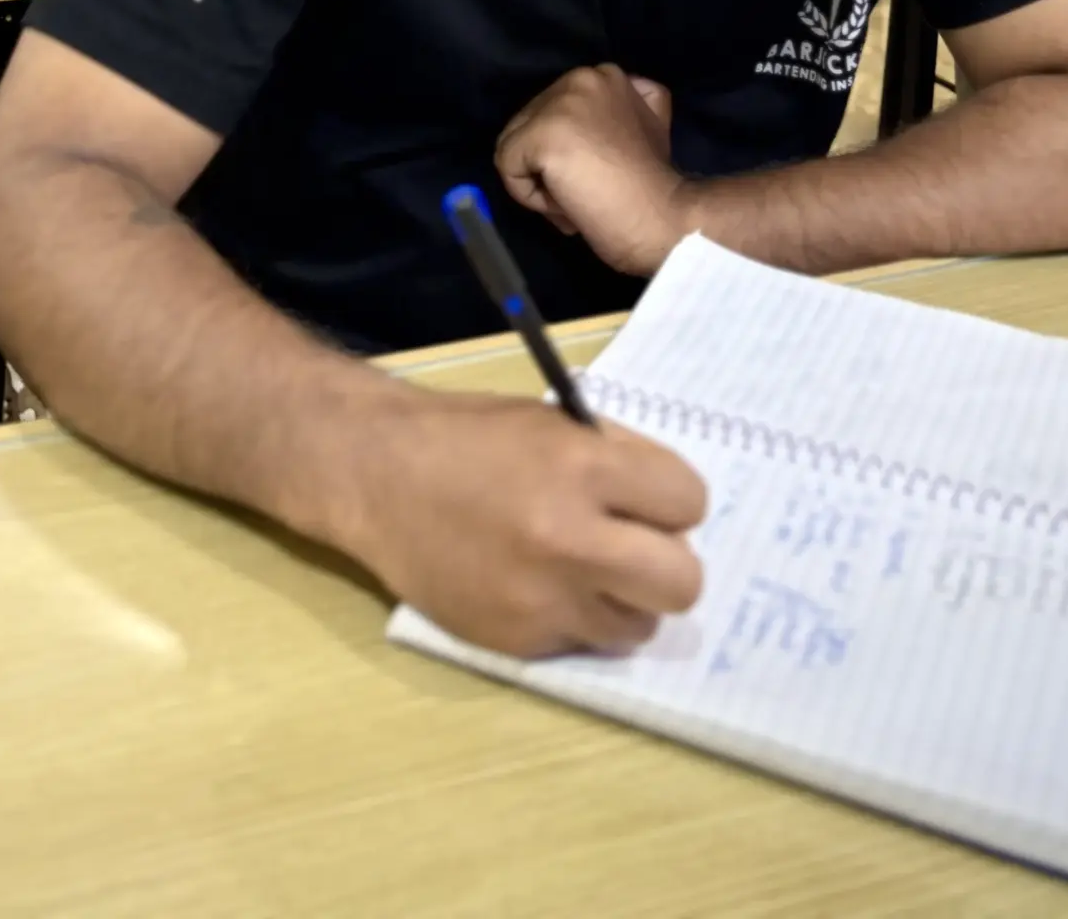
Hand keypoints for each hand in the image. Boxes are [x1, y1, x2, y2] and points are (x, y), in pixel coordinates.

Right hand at [351, 390, 704, 657]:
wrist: (378, 478)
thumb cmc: (468, 438)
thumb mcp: (551, 423)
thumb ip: (615, 460)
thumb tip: (670, 505)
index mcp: (583, 469)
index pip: (689, 502)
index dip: (670, 499)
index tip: (647, 498)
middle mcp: (570, 540)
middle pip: (682, 584)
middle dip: (666, 563)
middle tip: (631, 546)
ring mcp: (543, 600)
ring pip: (637, 626)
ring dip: (620, 599)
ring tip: (580, 569)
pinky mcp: (517, 642)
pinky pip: (580, 641)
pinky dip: (569, 617)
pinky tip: (532, 584)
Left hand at [495, 65, 694, 277]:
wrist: (665, 218)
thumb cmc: (654, 185)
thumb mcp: (648, 126)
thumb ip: (618, 111)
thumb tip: (580, 132)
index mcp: (605, 75)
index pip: (557, 111)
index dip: (572, 150)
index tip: (600, 174)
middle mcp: (581, 77)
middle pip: (532, 125)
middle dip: (551, 165)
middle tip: (588, 193)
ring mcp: (559, 104)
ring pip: (516, 146)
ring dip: (542, 183)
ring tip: (579, 200)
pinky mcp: (541, 134)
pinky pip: (507, 167)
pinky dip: (528, 197)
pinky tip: (565, 206)